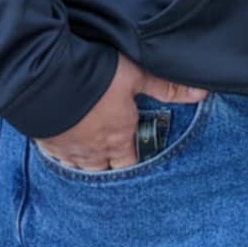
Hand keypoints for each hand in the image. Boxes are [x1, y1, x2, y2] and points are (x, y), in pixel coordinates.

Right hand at [35, 55, 206, 169]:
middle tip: (114, 158)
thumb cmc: (95, 77)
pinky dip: (62, 154)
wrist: (48, 79)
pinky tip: (64, 146)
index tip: (137, 156)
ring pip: (79, 167)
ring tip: (90, 154)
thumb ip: (165, 88)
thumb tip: (201, 94)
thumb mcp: (136, 76)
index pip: (130, 163)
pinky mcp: (46, 142)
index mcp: (117, 139)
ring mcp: (67, 149)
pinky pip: (57, 157)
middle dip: (111, 165)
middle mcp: (92, 151)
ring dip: (86, 162)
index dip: (135, 160)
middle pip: (104, 170)